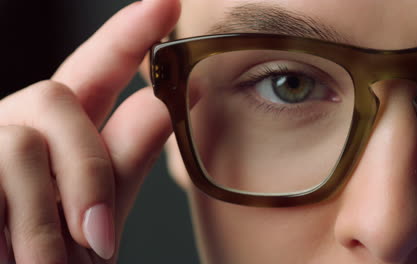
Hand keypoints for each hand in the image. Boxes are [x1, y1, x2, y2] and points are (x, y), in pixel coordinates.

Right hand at [0, 0, 179, 262]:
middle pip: (54, 96)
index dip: (127, 36)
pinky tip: (14, 256)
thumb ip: (121, 166)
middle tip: (99, 239)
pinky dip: (20, 228)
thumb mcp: (94, 219)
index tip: (167, 4)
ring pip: (20, 143)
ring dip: (46, 218)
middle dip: (87, 171)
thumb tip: (159, 105)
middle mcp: (12, 125)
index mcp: (56, 135)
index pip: (95, 71)